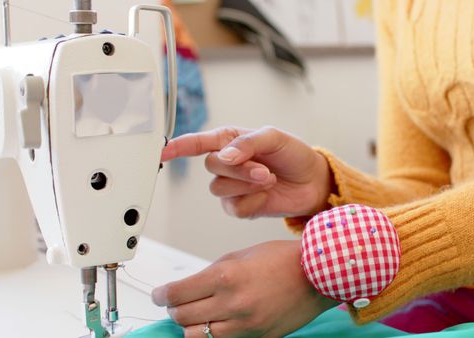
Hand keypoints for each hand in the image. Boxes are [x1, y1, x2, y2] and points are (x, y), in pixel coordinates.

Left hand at [151, 240, 338, 337]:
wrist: (318, 275)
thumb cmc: (284, 259)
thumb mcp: (241, 255)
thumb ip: (213, 272)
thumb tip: (189, 286)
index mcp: (226, 277)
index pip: (176, 293)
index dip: (161, 294)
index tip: (159, 294)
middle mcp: (233, 304)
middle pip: (181, 315)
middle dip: (174, 307)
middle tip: (176, 300)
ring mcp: (245, 325)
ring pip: (196, 335)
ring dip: (190, 323)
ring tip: (197, 312)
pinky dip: (212, 333)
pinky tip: (216, 321)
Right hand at [161, 126, 333, 217]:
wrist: (312, 182)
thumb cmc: (294, 155)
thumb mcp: (274, 138)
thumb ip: (248, 143)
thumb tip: (224, 156)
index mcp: (229, 140)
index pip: (197, 143)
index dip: (178, 147)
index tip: (162, 152)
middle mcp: (227, 163)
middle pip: (211, 166)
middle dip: (239, 169)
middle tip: (264, 170)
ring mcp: (232, 186)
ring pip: (219, 188)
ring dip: (246, 185)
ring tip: (268, 179)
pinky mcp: (241, 206)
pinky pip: (233, 208)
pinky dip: (252, 202)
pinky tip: (266, 196)